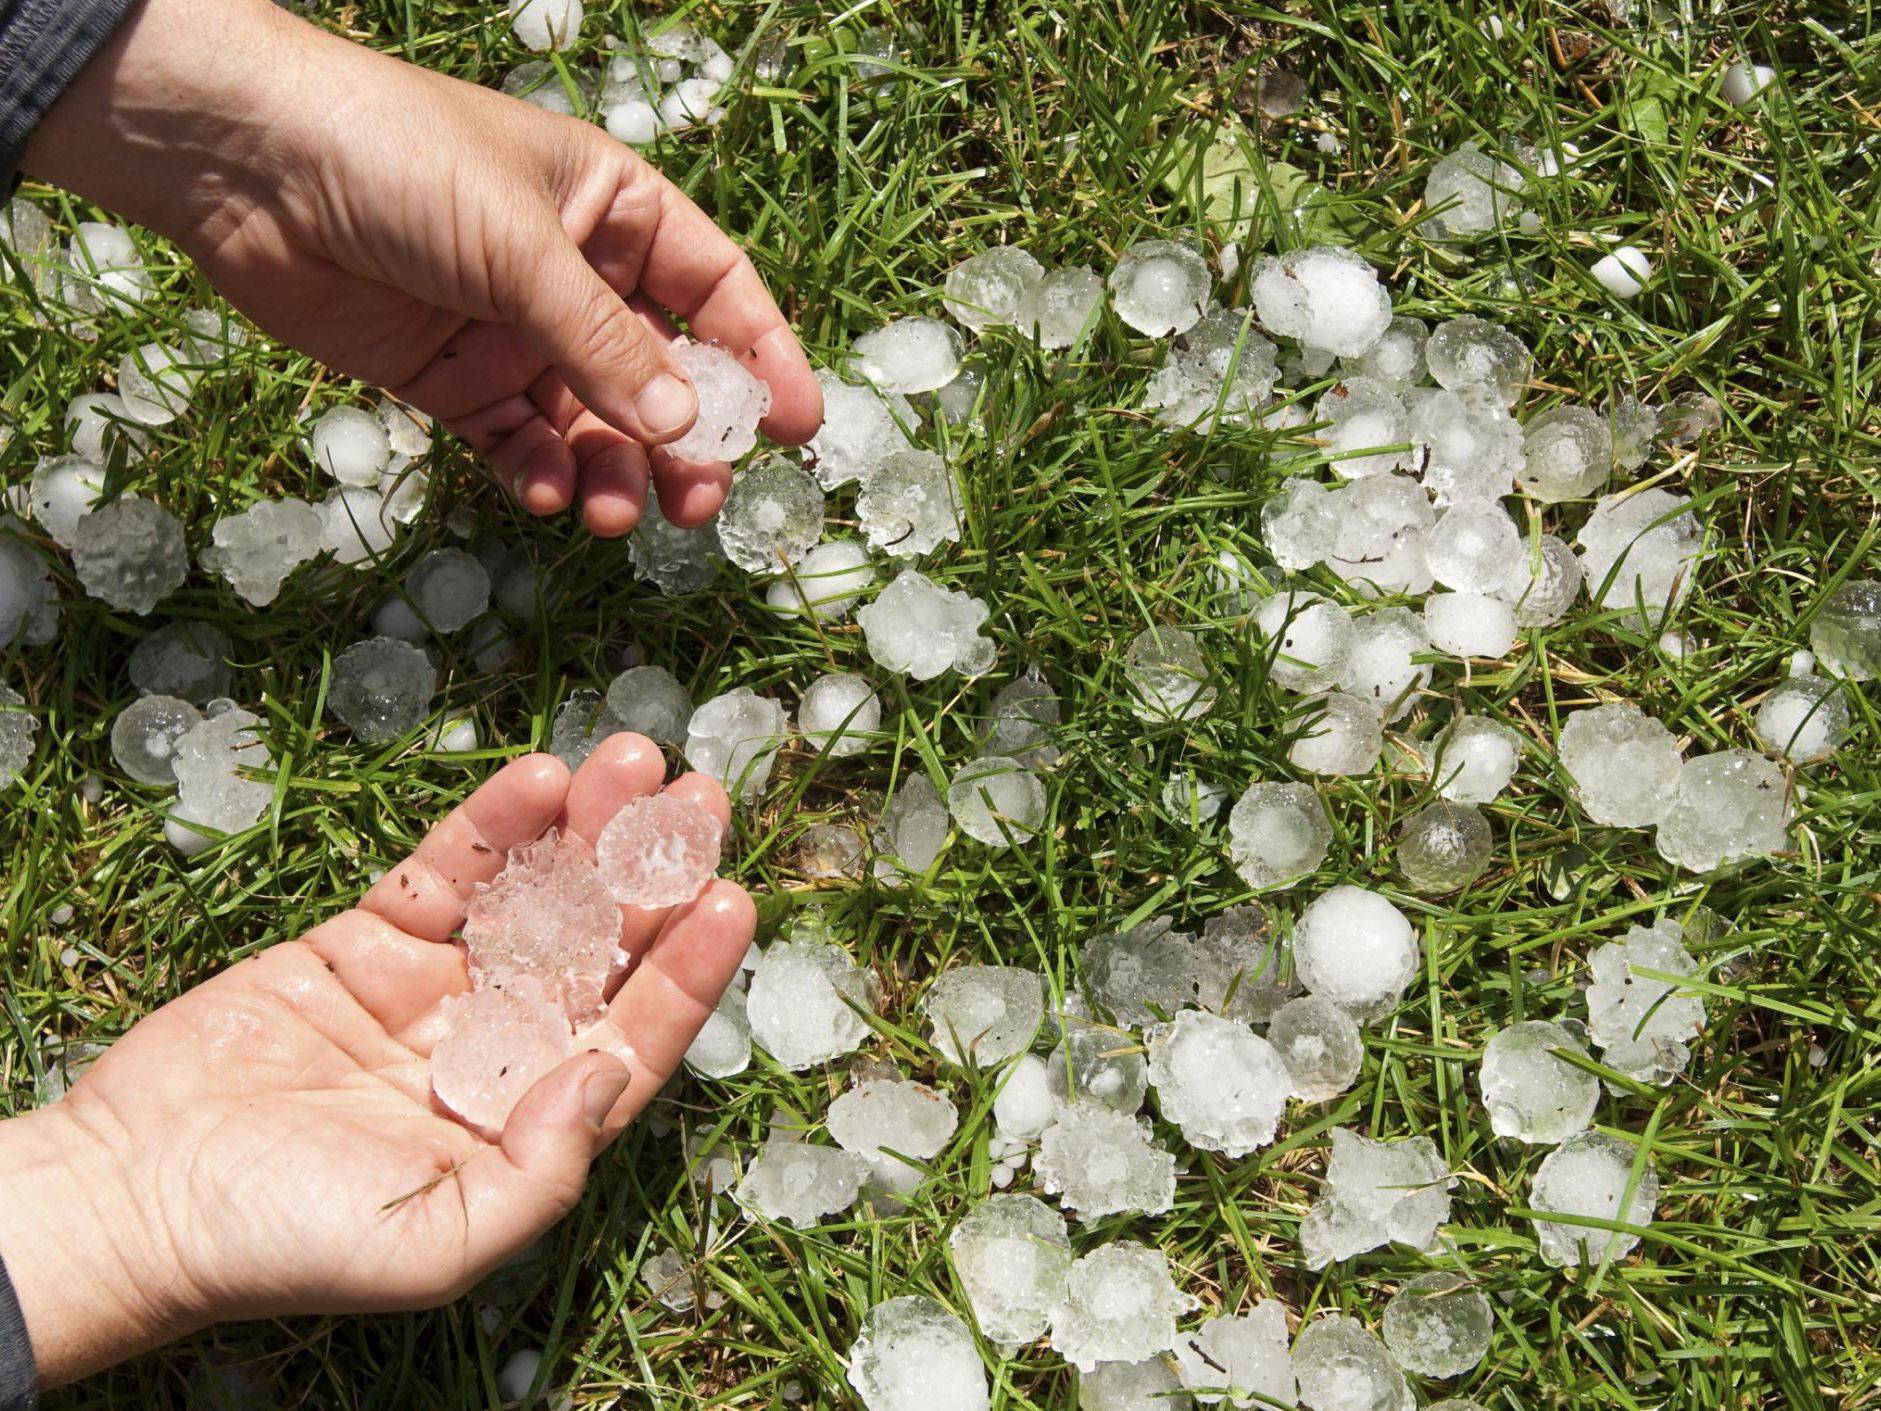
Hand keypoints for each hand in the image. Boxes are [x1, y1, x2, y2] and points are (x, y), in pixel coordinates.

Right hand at [0, 738, 751, 1386]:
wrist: (133, 1198)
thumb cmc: (284, 1243)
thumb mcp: (436, 1243)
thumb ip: (540, 1169)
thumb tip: (611, 1073)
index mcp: (526, 1122)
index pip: (632, 1034)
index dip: (687, 970)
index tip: (731, 897)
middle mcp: (495, 1050)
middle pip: (597, 948)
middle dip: (651, 875)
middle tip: (702, 800)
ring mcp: (432, 989)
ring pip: (531, 896)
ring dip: (585, 831)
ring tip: (636, 761)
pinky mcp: (365, 941)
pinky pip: (445, 874)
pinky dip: (491, 827)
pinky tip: (540, 779)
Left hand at [23, 0, 821, 534]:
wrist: (243, 164)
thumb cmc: (399, 160)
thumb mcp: (521, 246)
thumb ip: (604, 343)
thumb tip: (683, 430)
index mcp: (614, 209)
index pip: (717, 289)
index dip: (763, 356)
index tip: (798, 429)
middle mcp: (574, 274)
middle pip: (660, 372)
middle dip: (685, 440)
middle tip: (699, 500)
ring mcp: (513, 332)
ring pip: (593, 422)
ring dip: (613, 471)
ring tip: (615, 514)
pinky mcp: (452, 380)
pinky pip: (518, 443)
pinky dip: (540, 475)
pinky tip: (549, 495)